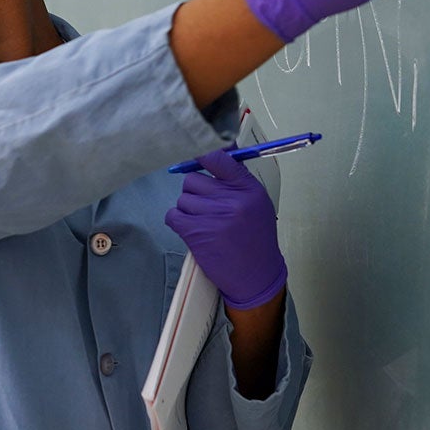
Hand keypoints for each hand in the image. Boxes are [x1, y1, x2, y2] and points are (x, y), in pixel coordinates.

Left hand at [164, 149, 286, 309]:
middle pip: (192, 179)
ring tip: (204, 223)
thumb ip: (235, 180)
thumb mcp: (256, 203)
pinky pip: (173, 215)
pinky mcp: (197, 233)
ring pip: (182, 198)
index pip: (218, 158)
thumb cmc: (255, 238)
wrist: (256, 275)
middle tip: (206, 207)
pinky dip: (177, 221)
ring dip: (188, 209)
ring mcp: (213, 216)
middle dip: (195, 192)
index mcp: (248, 189)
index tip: (195, 156)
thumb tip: (210, 154)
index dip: (202, 155)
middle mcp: (232, 200)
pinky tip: (190, 229)